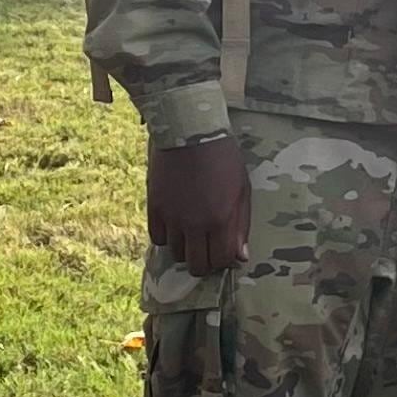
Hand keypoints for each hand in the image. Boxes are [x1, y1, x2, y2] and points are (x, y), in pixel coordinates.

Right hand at [147, 134, 250, 276]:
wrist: (189, 131)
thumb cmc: (223, 158)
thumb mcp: (242, 189)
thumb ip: (241, 225)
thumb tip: (240, 257)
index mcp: (221, 220)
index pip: (220, 261)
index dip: (223, 262)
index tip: (223, 252)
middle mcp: (195, 224)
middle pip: (196, 265)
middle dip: (204, 262)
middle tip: (206, 247)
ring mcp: (172, 217)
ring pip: (176, 254)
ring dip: (185, 249)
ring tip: (191, 233)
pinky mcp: (154, 208)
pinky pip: (157, 238)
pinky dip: (167, 236)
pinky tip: (175, 224)